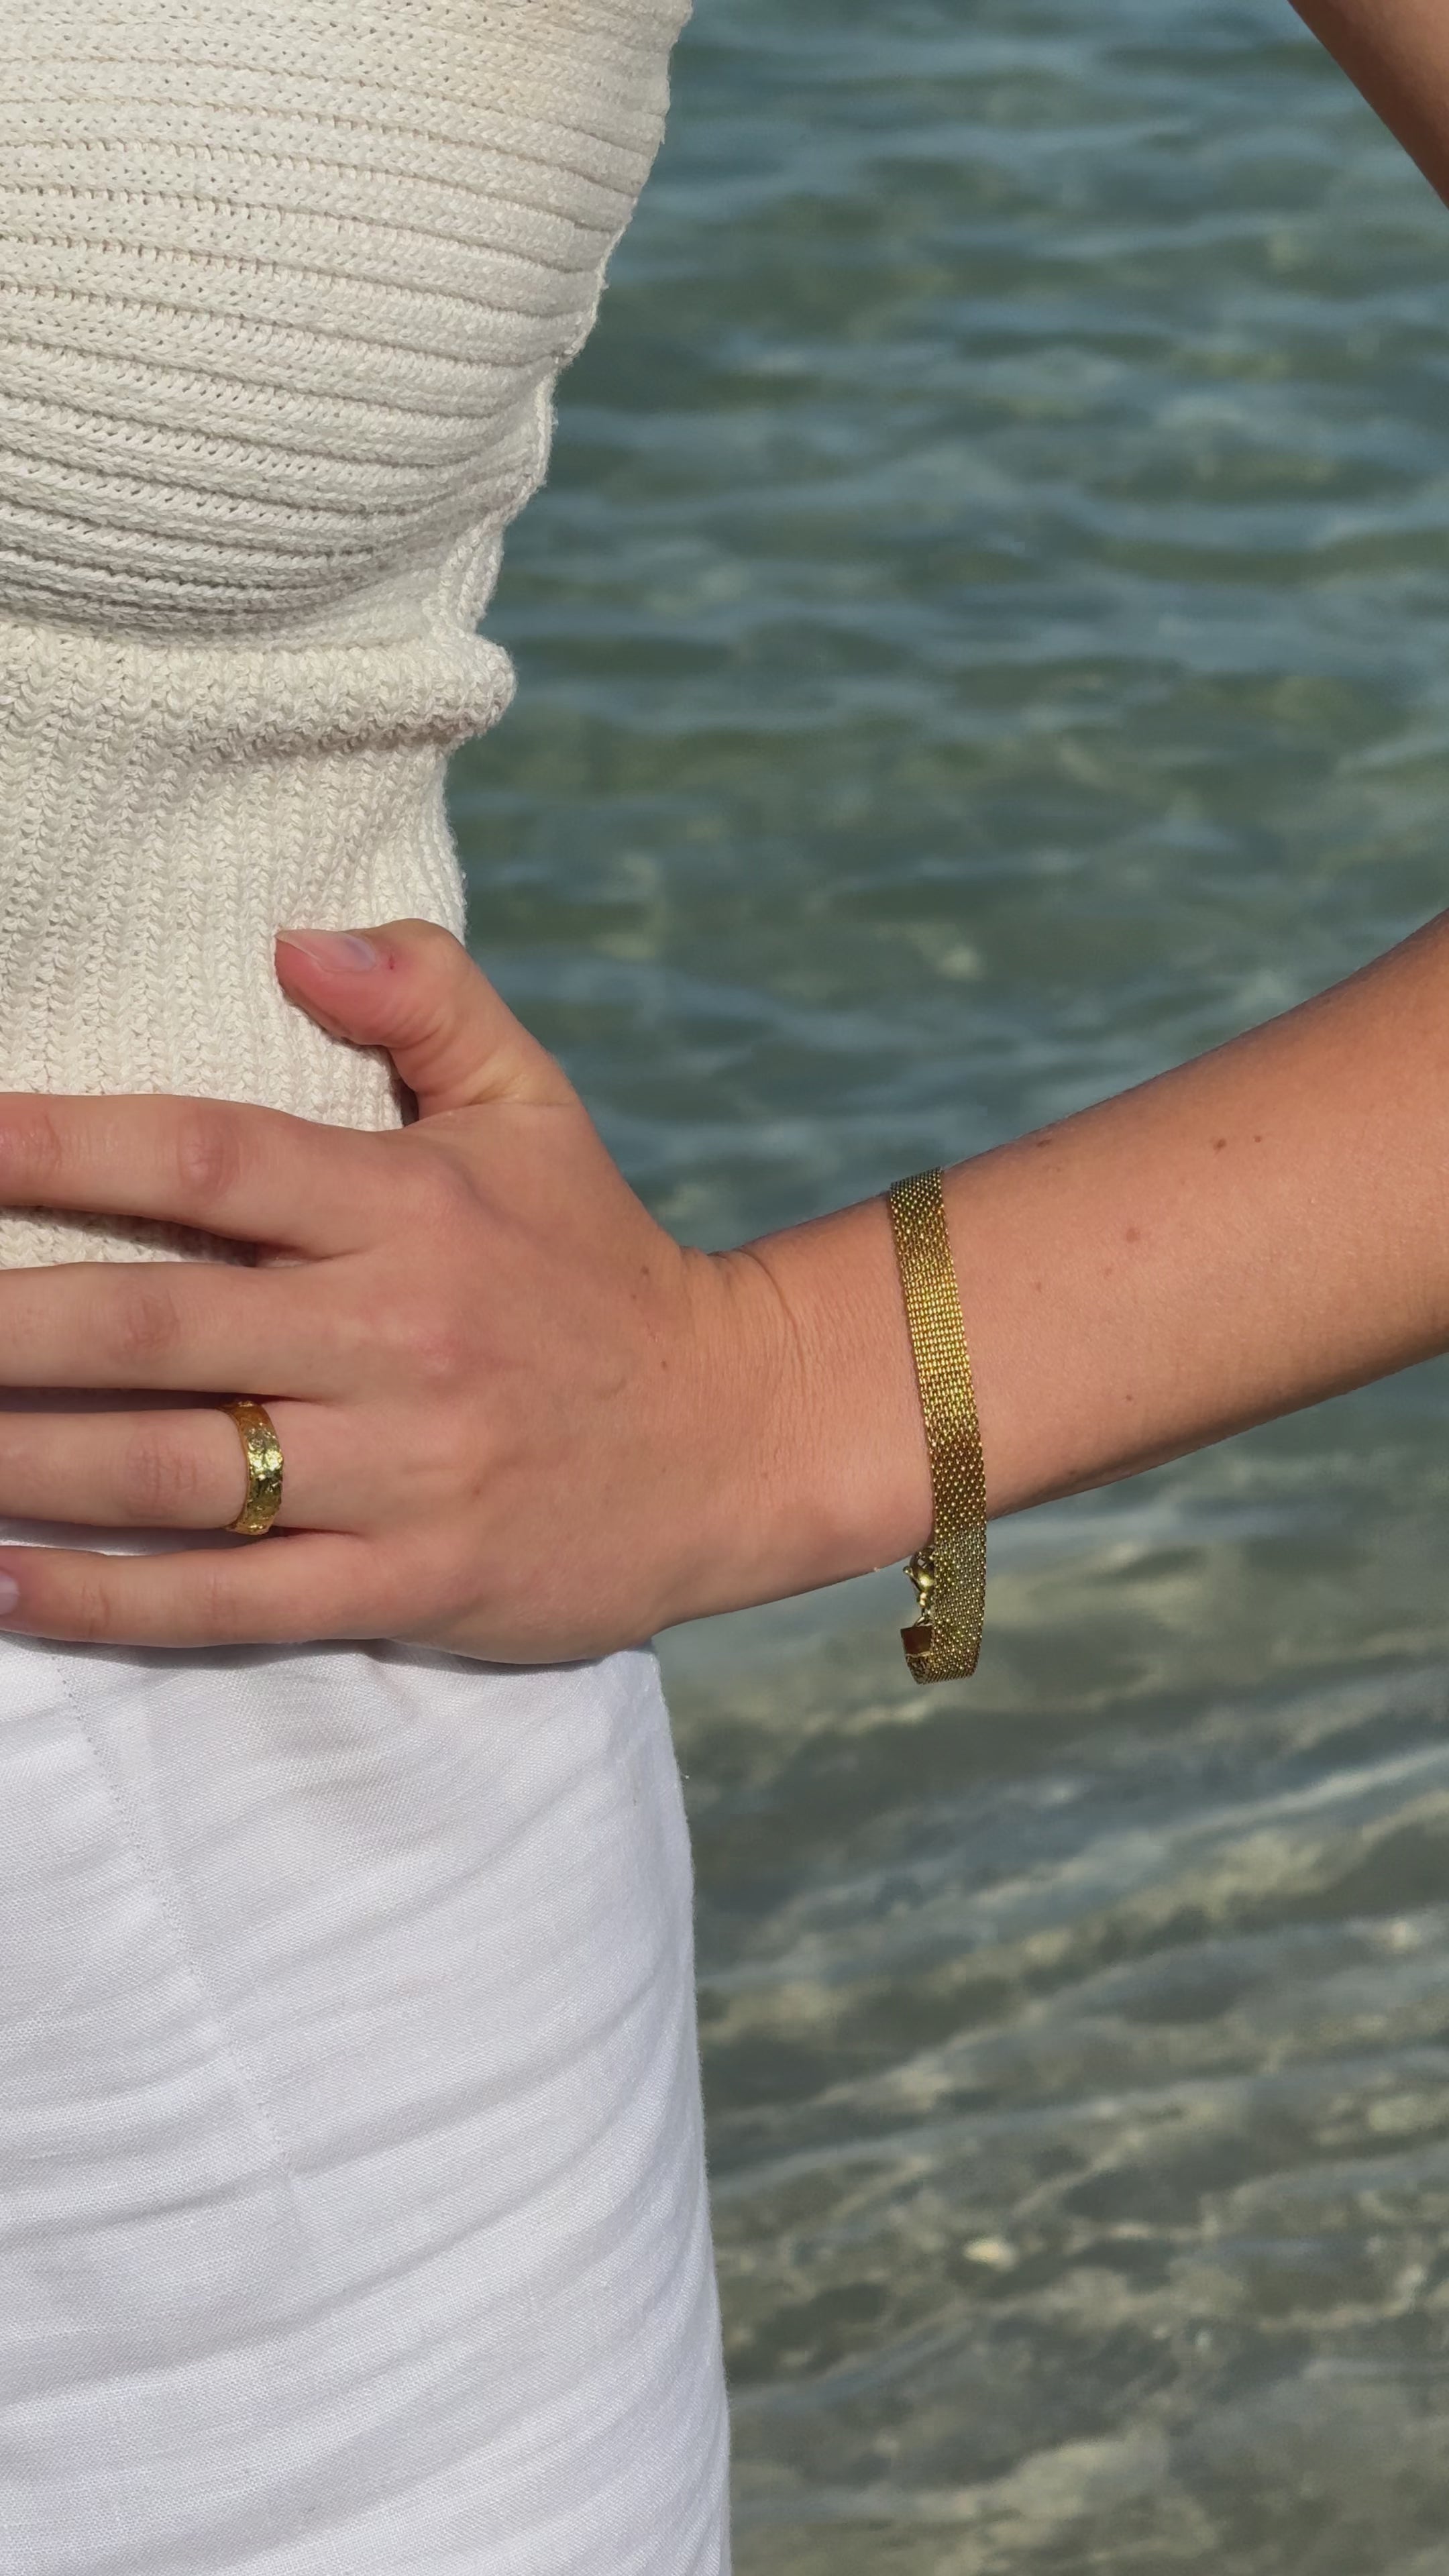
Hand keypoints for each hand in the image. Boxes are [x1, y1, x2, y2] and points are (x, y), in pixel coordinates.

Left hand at [0, 923, 908, 1656]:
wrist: (735, 1437)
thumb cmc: (601, 1265)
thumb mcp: (536, 1109)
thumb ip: (429, 1002)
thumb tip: (296, 939)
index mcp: (412, 1207)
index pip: (206, 1154)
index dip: (56, 1143)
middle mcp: (398, 1334)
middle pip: (152, 1323)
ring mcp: (403, 1471)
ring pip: (173, 1469)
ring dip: (20, 1461)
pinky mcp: (410, 1583)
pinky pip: (233, 1599)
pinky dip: (108, 1598)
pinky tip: (2, 1583)